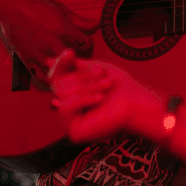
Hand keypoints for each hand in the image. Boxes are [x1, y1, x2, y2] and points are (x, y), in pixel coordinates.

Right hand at [0, 0, 98, 87]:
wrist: (11, 5)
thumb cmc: (36, 4)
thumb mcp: (61, 9)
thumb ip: (79, 20)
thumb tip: (97, 23)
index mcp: (62, 29)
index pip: (86, 44)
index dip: (87, 44)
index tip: (84, 43)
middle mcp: (52, 43)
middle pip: (75, 61)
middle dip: (79, 60)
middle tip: (79, 59)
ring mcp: (39, 53)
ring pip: (58, 71)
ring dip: (64, 71)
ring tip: (67, 69)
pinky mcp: (26, 59)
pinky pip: (40, 76)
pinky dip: (47, 77)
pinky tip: (51, 73)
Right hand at [48, 49, 166, 143]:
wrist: (137, 102)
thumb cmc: (120, 87)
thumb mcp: (93, 69)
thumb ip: (71, 66)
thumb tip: (48, 61)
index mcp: (73, 94)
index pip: (55, 77)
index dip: (59, 64)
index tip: (70, 53)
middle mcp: (69, 108)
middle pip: (57, 85)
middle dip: (82, 77)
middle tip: (104, 76)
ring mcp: (70, 121)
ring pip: (60, 95)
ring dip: (86, 86)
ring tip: (106, 86)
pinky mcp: (74, 131)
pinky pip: (64, 108)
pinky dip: (83, 99)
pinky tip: (99, 99)